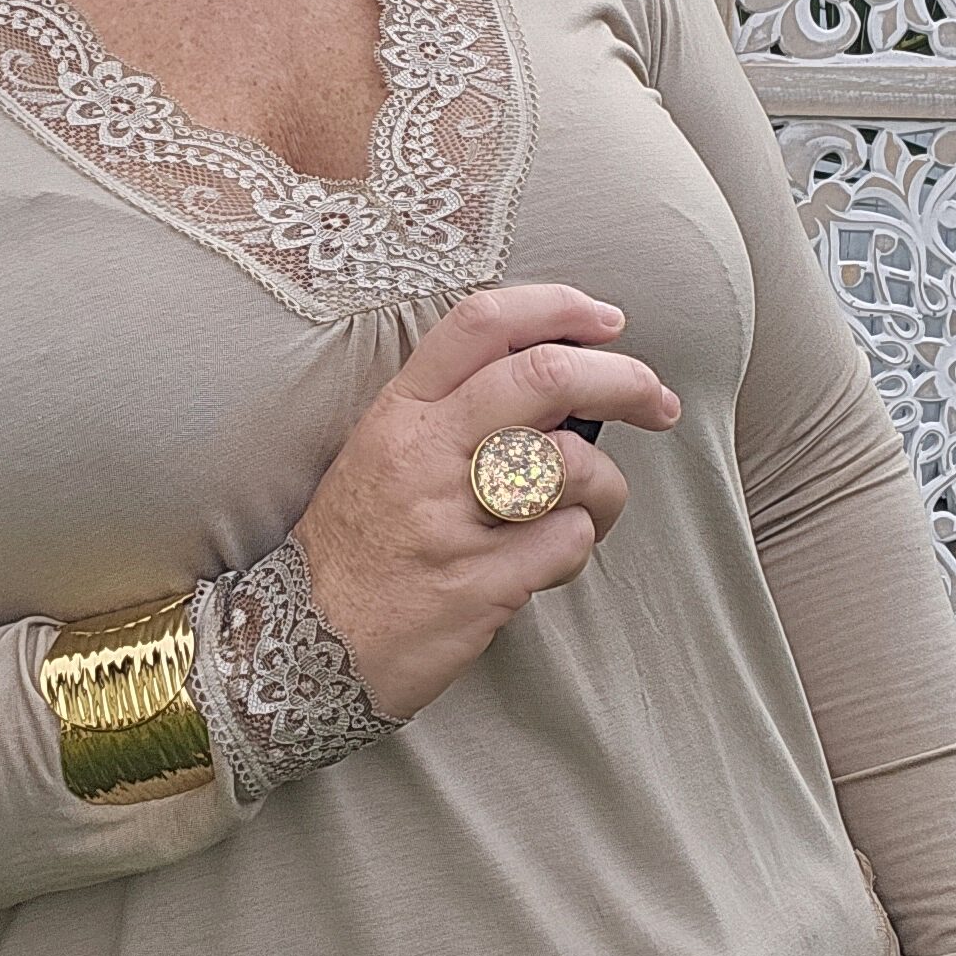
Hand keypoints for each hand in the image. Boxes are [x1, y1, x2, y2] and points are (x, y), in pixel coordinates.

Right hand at [290, 283, 679, 723]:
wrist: (299, 646)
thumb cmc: (355, 546)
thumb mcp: (379, 454)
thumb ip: (452, 412)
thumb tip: (556, 382)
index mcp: (399, 413)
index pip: (480, 324)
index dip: (557, 308)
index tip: (607, 321)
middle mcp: (422, 455)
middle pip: (545, 379)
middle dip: (623, 380)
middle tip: (657, 401)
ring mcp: (449, 522)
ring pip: (571, 465)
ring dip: (608, 485)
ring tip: (596, 508)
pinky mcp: (476, 586)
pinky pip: (567, 543)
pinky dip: (579, 546)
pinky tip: (551, 560)